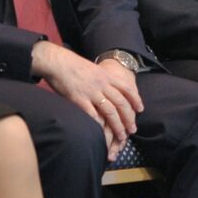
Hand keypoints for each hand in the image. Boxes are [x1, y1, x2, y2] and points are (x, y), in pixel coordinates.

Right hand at [33, 41, 143, 155]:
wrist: (57, 61)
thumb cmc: (72, 65)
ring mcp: (91, 92)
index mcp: (106, 76)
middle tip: (133, 129)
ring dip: (117, 125)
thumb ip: (102, 79)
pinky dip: (99, 124)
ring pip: (110, 111)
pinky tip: (102, 133)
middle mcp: (102, 84)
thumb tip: (108, 89)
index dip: (135, 99)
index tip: (140, 109)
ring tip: (121, 136)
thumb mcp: (93, 69)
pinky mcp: (79, 99)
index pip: (126, 88)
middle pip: (120, 102)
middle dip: (128, 117)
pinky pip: (92, 114)